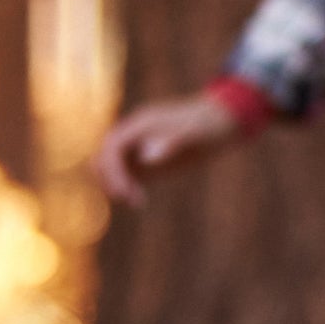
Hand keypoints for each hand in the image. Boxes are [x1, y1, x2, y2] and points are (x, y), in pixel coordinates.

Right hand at [95, 91, 256, 205]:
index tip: (124, 192)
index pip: (111, 148)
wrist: (223, 120)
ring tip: (137, 202)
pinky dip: (126, 188)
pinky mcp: (146, 159)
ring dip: (115, 185)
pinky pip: (126, 174)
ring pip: (110, 168)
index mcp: (140, 125)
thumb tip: (147, 156)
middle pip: (102, 158)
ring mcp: (138, 147)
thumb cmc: (209, 124)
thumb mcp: (196, 132)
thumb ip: (172, 141)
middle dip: (110, 180)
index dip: (113, 171)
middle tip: (132, 200)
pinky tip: (140, 202)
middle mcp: (133, 135)